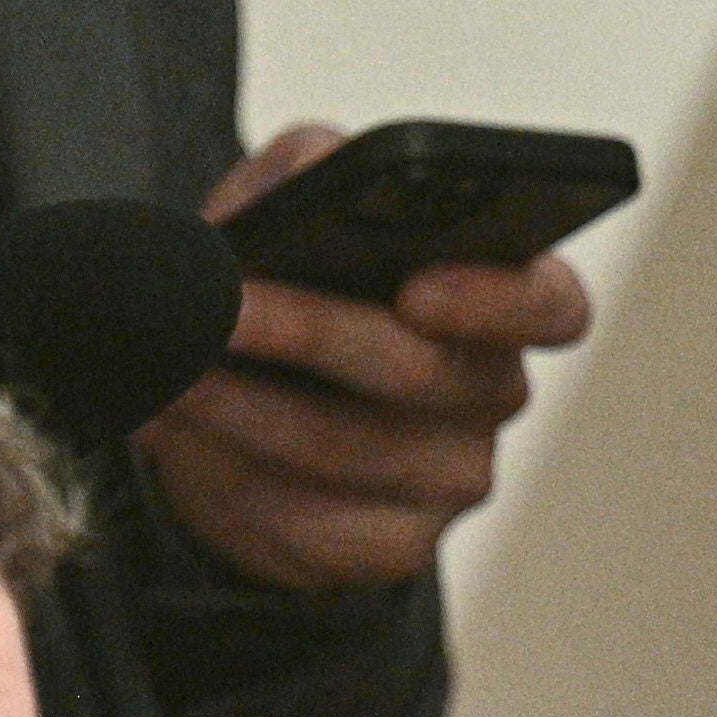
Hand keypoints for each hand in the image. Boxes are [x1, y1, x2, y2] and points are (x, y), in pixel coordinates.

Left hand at [136, 121, 601, 593]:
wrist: (252, 411)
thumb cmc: (296, 287)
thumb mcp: (296, 206)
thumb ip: (310, 169)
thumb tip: (310, 176)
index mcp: (505, 298)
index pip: (551, 303)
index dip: (497, 298)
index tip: (417, 287)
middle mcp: (493, 390)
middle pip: (419, 372)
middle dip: (307, 332)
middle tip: (221, 308)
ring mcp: (451, 479)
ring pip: (343, 448)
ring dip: (238, 404)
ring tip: (165, 364)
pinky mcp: (391, 546)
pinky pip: (306, 516)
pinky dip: (226, 469)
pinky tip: (177, 428)